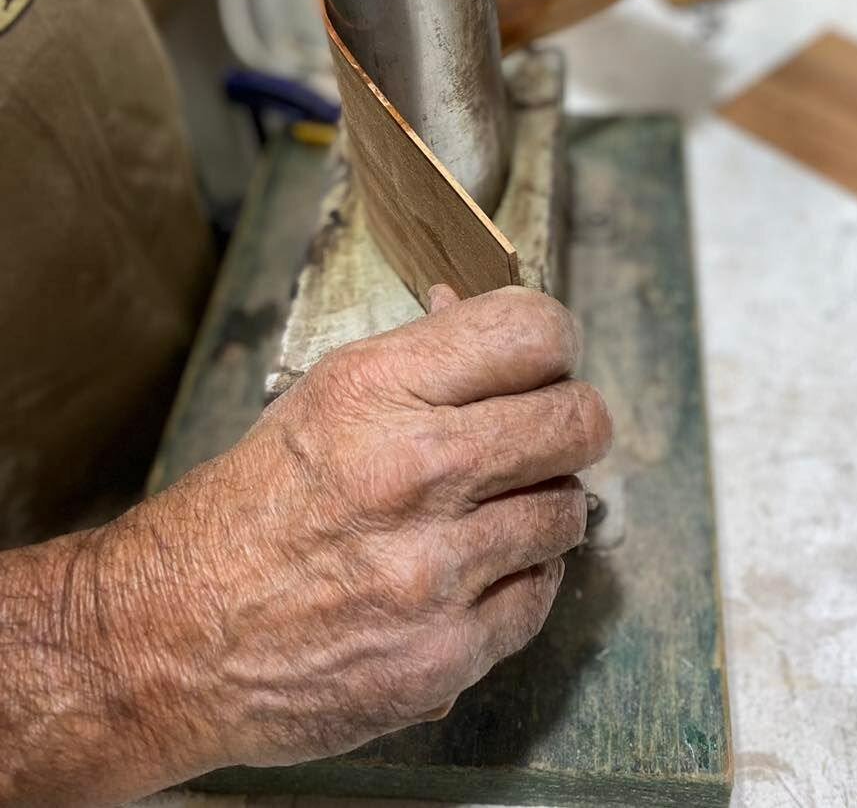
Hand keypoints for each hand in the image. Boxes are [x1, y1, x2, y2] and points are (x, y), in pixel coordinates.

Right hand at [98, 286, 610, 783]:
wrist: (175, 634)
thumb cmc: (256, 506)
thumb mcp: (323, 395)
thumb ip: (418, 355)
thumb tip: (472, 304)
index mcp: (379, 389)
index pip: (534, 331)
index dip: (554, 343)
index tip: (546, 362)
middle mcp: (416, 471)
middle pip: (579, 420)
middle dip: (571, 422)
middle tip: (544, 435)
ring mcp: (435, 570)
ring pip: (568, 511)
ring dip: (541, 506)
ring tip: (492, 512)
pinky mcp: (445, 654)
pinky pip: (540, 596)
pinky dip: (519, 580)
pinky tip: (474, 572)